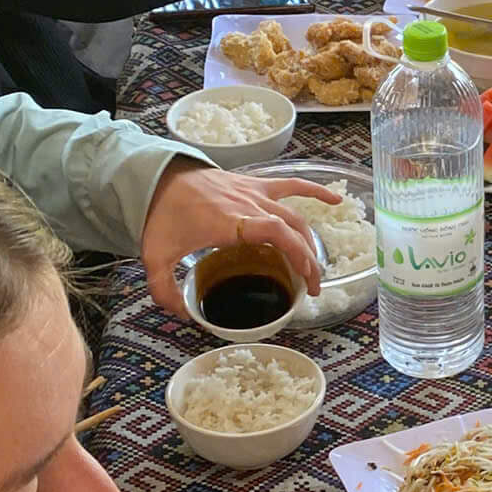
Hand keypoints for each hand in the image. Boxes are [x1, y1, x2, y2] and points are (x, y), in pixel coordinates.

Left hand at [139, 165, 336, 314]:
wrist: (156, 176)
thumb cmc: (160, 214)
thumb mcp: (156, 257)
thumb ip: (165, 290)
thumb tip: (185, 314)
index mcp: (229, 222)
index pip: (276, 233)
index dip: (298, 254)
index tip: (307, 279)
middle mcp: (248, 205)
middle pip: (291, 228)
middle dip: (309, 258)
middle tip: (313, 286)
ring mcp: (253, 192)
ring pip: (294, 213)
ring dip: (311, 238)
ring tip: (317, 263)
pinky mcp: (253, 184)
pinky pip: (290, 184)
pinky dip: (314, 189)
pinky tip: (335, 199)